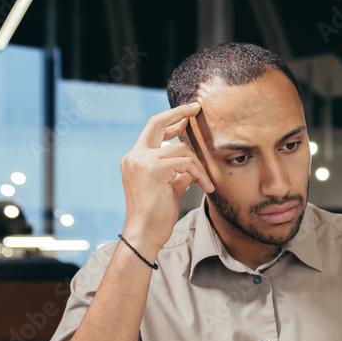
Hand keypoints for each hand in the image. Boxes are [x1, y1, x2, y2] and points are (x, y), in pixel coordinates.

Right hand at [119, 102, 214, 256]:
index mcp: (134, 158)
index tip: (187, 115)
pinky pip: (186, 163)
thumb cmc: (157, 214)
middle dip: (178, 112)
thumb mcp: (169, 187)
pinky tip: (206, 187)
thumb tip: (193, 164)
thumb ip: (178, 172)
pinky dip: (200, 174)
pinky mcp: (154, 169)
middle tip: (197, 108)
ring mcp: (142, 161)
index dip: (171, 120)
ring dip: (199, 165)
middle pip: (156, 122)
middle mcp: (134, 156)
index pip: (152, 130)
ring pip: (180, 149)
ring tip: (207, 183)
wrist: (145, 232)